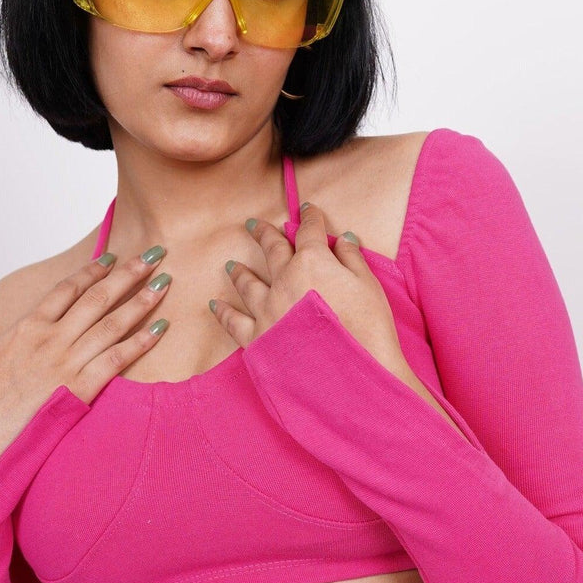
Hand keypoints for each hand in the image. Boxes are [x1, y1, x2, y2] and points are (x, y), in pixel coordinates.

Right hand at [0, 248, 173, 491]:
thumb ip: (14, 348)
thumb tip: (21, 345)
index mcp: (24, 327)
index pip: (66, 289)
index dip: (92, 271)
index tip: (112, 257)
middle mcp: (47, 338)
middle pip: (96, 297)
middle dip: (128, 273)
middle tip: (153, 255)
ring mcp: (63, 361)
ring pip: (111, 321)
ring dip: (142, 298)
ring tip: (165, 280)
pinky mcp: (76, 389)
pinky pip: (116, 358)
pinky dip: (142, 341)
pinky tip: (162, 327)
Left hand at [210, 201, 406, 374]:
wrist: (354, 373)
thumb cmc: (369, 327)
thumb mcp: (369, 285)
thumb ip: (351, 259)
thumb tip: (343, 239)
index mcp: (313, 262)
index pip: (309, 231)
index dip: (309, 217)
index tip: (307, 209)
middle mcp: (284, 280)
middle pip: (272, 249)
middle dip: (264, 233)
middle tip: (253, 224)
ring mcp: (268, 310)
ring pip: (248, 283)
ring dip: (240, 271)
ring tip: (230, 265)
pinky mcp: (258, 339)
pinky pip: (234, 321)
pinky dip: (223, 311)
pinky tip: (214, 305)